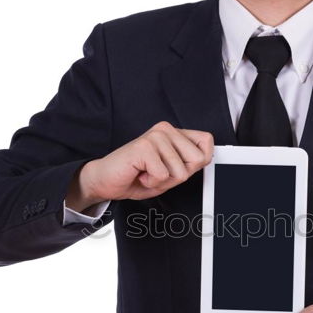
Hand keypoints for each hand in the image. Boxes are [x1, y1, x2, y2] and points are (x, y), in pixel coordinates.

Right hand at [66, 121, 213, 210]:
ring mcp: (155, 136)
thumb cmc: (137, 177)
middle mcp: (166, 130)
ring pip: (180, 171)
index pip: (207, 141)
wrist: (105, 181)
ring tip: (146, 172)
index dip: (198, 162)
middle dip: (179, 175)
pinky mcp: (144, 147)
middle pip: (197, 160)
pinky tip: (140, 173)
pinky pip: (163, 175)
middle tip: (158, 171)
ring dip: (163, 181)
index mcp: (174, 133)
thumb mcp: (171, 174)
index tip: (177, 167)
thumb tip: (207, 157)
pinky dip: (151, 182)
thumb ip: (189, 165)